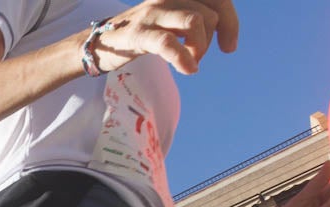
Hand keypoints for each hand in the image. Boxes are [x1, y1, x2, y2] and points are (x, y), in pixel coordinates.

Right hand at [94, 0, 238, 76]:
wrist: (98, 43)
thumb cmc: (138, 34)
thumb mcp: (170, 19)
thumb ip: (192, 18)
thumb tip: (222, 28)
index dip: (231, 22)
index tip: (229, 46)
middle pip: (211, 12)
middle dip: (214, 39)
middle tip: (201, 57)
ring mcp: (153, 13)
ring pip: (195, 21)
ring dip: (200, 47)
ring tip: (191, 62)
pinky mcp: (139, 34)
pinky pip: (168, 42)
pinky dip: (183, 58)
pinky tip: (187, 70)